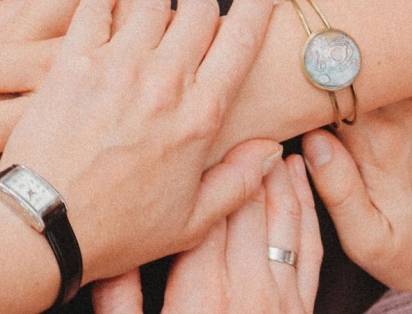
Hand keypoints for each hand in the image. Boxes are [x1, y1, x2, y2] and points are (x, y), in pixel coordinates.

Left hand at [0, 0, 284, 281]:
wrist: (44, 225)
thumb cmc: (116, 231)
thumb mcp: (191, 223)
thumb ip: (238, 183)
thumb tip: (271, 150)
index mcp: (199, 117)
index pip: (242, 40)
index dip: (259, 3)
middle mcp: (164, 82)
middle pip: (198, 9)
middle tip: (196, 2)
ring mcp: (117, 67)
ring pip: (150, 0)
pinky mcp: (72, 61)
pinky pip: (94, 6)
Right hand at [94, 153, 324, 313]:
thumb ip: (121, 302)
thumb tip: (102, 257)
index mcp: (200, 294)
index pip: (204, 214)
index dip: (202, 170)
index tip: (194, 131)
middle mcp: (245, 288)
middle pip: (245, 205)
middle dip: (240, 159)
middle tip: (231, 116)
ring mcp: (279, 298)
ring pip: (283, 215)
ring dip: (275, 173)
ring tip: (268, 134)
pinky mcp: (301, 307)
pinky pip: (309, 245)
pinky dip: (306, 205)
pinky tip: (298, 176)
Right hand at [298, 90, 411, 294]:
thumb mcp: (367, 239)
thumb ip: (336, 188)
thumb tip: (312, 140)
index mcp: (377, 140)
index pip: (326, 93)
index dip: (308, 100)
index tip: (300, 117)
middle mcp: (405, 111)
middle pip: (352, 75)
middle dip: (332, 89)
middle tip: (328, 120)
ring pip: (379, 72)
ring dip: (361, 87)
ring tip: (356, 118)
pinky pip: (405, 77)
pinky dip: (390, 88)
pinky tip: (389, 117)